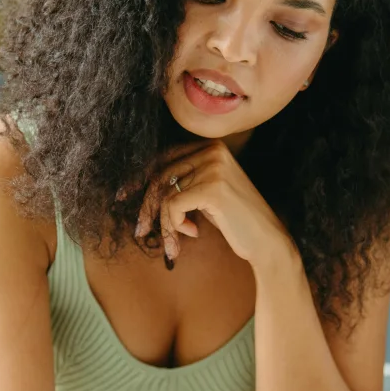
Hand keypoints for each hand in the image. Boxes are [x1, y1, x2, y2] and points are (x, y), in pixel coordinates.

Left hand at [133, 140, 292, 268]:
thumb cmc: (236, 221)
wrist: (267, 241)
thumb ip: (184, 182)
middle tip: (141, 232)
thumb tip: (144, 186)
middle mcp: (212, 151)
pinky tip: (193, 233)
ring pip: (164, 195)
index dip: (140, 178)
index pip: (164, 158)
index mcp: (212, 147)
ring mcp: (213, 167)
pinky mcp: (212, 189)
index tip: (123, 197)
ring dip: (165, 224)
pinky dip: (175, 226)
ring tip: (174, 243)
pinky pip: (172, 207)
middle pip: (160, 175)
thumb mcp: (207, 194)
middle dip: (146, 207)